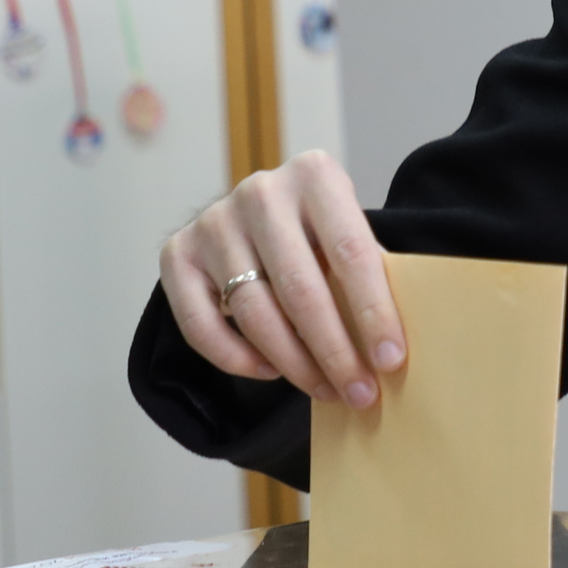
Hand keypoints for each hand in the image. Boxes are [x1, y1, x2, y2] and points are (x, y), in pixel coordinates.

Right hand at [160, 150, 403, 411]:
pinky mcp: (177, 253)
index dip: (373, 311)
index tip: (390, 361)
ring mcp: (213, 222)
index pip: (350, 252)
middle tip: (359, 393)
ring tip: (324, 389)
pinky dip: (237, 358)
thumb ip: (367, 271)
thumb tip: (388, 346)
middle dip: (334, 351)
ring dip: (293, 363)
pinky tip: (272, 371)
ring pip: (254, 313)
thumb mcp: (348, 230)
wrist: (252, 213)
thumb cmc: (316, 231)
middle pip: (300, 289)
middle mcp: (260, 192)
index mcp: (315, 174)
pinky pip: (202, 325)